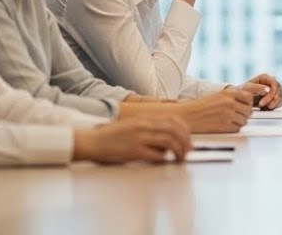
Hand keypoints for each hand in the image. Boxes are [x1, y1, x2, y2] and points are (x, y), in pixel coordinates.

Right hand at [73, 116, 191, 163]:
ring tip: (180, 158)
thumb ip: (149, 129)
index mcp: (144, 118)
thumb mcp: (132, 125)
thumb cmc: (111, 136)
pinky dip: (165, 159)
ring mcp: (140, 137)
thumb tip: (166, 140)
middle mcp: (144, 125)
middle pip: (174, 130)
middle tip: (189, 151)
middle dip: (186, 141)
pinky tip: (166, 162)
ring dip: (179, 151)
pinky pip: (156, 154)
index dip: (185, 130)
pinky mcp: (134, 151)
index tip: (188, 139)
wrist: (92, 141)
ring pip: (169, 141)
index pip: (173, 119)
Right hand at [173, 89, 251, 132]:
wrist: (187, 115)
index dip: (246, 103)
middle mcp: (230, 103)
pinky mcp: (224, 126)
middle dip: (243, 114)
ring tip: (228, 121)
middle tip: (235, 116)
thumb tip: (248, 101)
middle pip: (248, 110)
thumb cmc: (200, 106)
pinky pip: (237, 129)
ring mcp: (228, 115)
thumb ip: (232, 96)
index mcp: (228, 93)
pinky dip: (232, 129)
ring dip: (238, 122)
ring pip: (244, 121)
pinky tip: (224, 126)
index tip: (242, 106)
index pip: (248, 97)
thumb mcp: (218, 95)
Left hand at [240, 73, 281, 109]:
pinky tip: (266, 108)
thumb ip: (258, 88)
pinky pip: (280, 102)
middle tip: (262, 106)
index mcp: (265, 78)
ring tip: (263, 108)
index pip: (274, 84)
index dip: (270, 94)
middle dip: (271, 100)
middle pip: (278, 90)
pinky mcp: (275, 98)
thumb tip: (268, 89)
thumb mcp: (247, 89)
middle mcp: (271, 83)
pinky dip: (275, 106)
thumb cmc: (242, 93)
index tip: (262, 102)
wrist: (240, 100)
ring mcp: (274, 91)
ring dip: (273, 104)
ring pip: (280, 97)